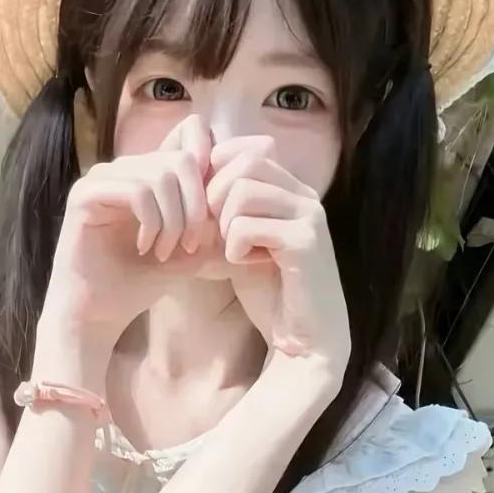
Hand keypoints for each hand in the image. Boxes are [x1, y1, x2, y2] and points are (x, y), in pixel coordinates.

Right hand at [42, 115, 215, 348]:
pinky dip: (151, 222)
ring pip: (161, 175)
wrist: (96, 313)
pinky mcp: (85, 194)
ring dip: (174, 220)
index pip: (191, 135)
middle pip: (181, 160)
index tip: (215, 216)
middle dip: (196, 207)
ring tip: (166, 251)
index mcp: (149, 173)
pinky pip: (136, 190)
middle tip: (192, 245)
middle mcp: (125, 168)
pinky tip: (145, 248)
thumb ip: (215, 225)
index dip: (211, 168)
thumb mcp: (190, 251)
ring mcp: (102, 178)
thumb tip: (249, 205)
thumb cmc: (140, 281)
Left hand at [205, 135, 350, 385]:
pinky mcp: (306, 241)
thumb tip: (184, 186)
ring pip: (242, 190)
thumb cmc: (270, 294)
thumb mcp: (238, 245)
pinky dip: (233, 247)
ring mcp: (309, 215)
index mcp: (290, 191)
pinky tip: (242, 265)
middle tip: (210, 233)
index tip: (203, 212)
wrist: (303, 341)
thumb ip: (220, 216)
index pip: (244, 151)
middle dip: (213, 196)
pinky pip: (247, 225)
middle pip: (243, 161)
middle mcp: (304, 195)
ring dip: (223, 223)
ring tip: (230, 250)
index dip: (213, 176)